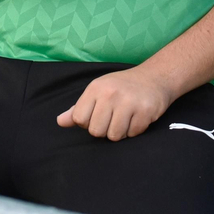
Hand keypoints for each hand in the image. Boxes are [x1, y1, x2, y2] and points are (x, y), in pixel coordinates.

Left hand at [57, 66, 174, 139]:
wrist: (154, 78)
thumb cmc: (121, 87)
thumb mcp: (97, 92)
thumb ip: (78, 109)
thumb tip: (60, 122)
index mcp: (95, 88)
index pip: (79, 119)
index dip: (88, 122)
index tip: (98, 115)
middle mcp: (110, 93)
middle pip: (96, 131)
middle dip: (104, 130)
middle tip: (113, 118)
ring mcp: (129, 102)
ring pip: (114, 136)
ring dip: (120, 132)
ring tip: (125, 119)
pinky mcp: (145, 111)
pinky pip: (132, 134)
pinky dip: (134, 130)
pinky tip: (137, 118)